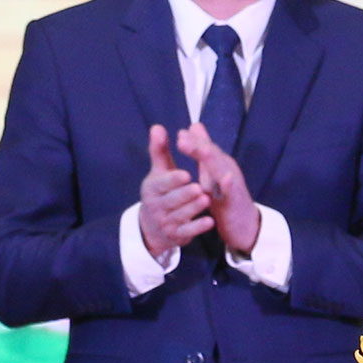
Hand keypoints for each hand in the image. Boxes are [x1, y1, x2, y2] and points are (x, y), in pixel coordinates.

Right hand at [136, 124, 210, 257]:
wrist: (152, 227)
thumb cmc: (160, 193)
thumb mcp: (158, 172)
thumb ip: (159, 150)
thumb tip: (157, 126)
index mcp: (152, 189)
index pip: (161, 184)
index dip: (173, 180)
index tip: (185, 174)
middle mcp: (157, 207)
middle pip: (171, 200)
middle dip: (185, 194)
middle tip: (199, 188)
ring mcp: (166, 223)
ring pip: (181, 215)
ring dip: (194, 208)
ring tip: (207, 200)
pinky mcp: (176, 235)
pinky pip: (187, 232)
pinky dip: (198, 227)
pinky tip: (210, 221)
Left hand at [173, 122, 260, 255]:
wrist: (244, 223)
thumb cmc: (224, 195)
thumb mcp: (211, 171)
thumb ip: (203, 149)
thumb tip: (194, 126)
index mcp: (218, 163)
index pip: (205, 148)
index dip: (194, 141)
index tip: (180, 133)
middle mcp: (226, 170)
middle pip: (213, 155)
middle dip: (199, 146)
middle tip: (182, 139)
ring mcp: (233, 185)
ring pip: (223, 170)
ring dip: (214, 161)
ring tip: (204, 151)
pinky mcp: (235, 201)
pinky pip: (232, 193)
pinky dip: (229, 185)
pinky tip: (226, 179)